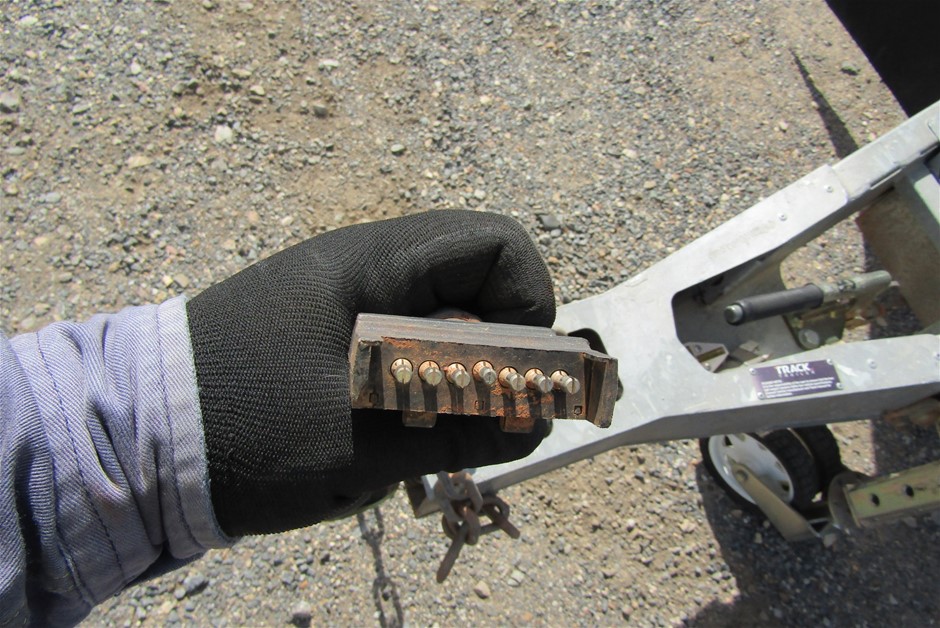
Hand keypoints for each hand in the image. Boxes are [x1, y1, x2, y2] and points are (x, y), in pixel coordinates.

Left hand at [186, 210, 554, 534]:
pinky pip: (403, 348)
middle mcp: (365, 267)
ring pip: (442, 324)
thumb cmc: (246, 432)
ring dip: (452, 379)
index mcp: (373, 264)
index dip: (527, 304)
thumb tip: (539, 417)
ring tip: (411, 435)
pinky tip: (382, 433)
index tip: (510, 373)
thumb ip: (460, 427)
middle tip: (464, 416)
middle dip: (492, 353)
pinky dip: (415, 390)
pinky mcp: (328, 334)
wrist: (134, 445)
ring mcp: (344, 299)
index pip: (494, 245)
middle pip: (473, 285)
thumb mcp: (362, 441)